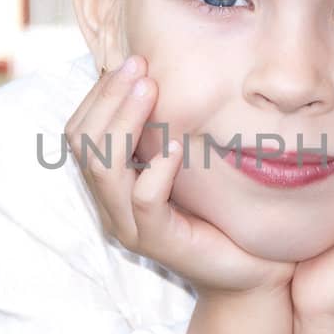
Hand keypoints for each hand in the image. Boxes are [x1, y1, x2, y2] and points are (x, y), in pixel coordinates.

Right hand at [65, 55, 295, 297]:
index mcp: (112, 183)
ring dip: (124, 121)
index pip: (80, 130)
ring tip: (151, 89)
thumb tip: (164, 75)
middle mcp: (111, 204)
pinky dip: (156, 169)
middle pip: (81, 143)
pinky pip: (144, 201)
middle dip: (107, 97)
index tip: (132, 61)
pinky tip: (177, 147)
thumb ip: (169, 131)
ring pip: (103, 168)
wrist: (253, 272)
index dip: (99, 93)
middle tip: (139, 65)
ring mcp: (131, 226)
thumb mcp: (191, 163)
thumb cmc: (222, 213)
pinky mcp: (159, 242)